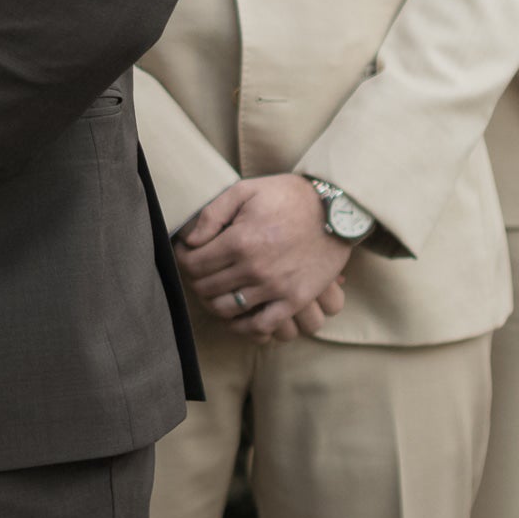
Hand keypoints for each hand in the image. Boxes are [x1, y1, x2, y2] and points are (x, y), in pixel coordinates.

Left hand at [177, 174, 355, 339]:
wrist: (335, 209)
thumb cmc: (288, 196)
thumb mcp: (246, 190)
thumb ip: (212, 214)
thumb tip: (190, 241)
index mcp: (239, 241)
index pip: (193, 264)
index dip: (183, 259)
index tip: (186, 254)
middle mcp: (254, 269)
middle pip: (206, 287)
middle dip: (195, 280)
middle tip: (198, 272)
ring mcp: (275, 288)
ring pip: (226, 309)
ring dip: (213, 303)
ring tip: (213, 292)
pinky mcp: (294, 300)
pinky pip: (260, 326)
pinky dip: (242, 327)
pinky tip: (235, 317)